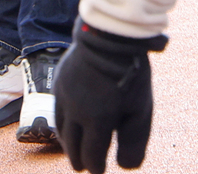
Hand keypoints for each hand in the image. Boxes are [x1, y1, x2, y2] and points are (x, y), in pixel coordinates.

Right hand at [56, 21, 164, 171]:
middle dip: (77, 159)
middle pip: (71, 144)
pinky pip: (56, 109)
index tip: (99, 172)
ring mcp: (63, 94)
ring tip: (72, 150)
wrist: (110, 36)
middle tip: (82, 168)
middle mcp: (75, 110)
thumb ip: (134, 143)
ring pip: (60, 127)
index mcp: (96, 120)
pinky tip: (68, 123)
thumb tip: (125, 167)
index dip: (96, 168)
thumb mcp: (140, 112)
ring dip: (66, 142)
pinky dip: (62, 122)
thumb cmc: (131, 75)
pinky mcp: (58, 81)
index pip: (91, 155)